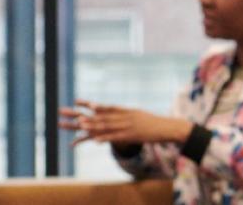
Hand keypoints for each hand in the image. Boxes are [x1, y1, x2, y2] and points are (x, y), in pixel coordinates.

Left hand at [58, 99, 193, 145]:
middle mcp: (125, 116)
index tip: (78, 101)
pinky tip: (95, 140)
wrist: (168, 127)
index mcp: (127, 110)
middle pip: (103, 115)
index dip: (92, 105)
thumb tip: (122, 113)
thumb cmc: (155, 123)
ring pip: (107, 125)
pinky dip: (105, 138)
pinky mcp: (132, 135)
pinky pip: (116, 137)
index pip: (107, 106)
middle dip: (88, 115)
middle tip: (74, 114)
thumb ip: (129, 114)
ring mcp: (128, 125)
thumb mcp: (140, 115)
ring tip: (80, 125)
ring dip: (93, 125)